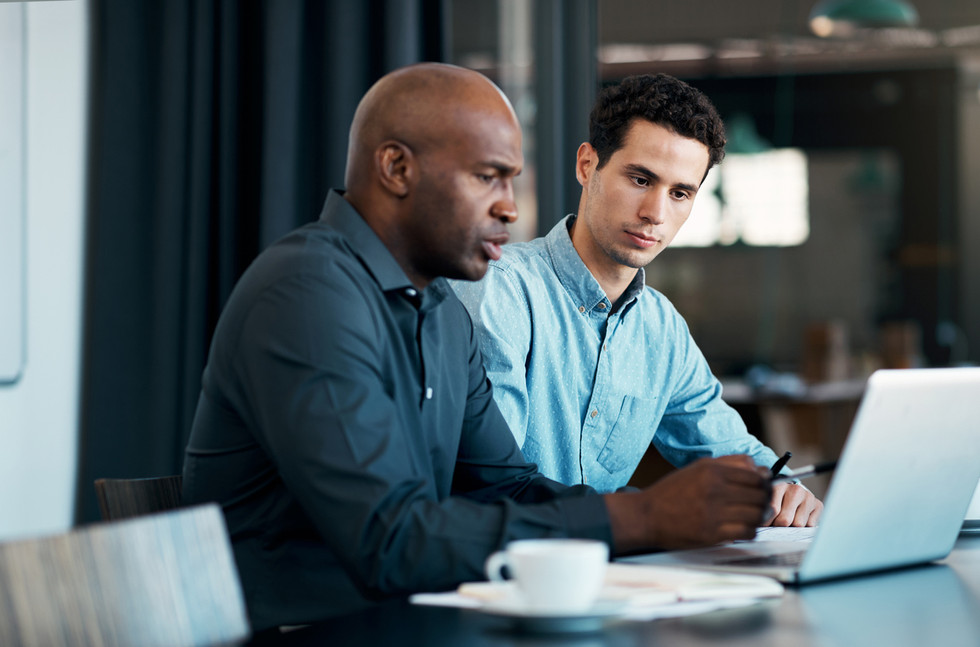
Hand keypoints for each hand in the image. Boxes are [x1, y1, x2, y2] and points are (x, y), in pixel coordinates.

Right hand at [604, 455, 770, 552]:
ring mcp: (714, 513)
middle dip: (765, 500)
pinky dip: (750, 531)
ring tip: (752, 516)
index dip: (765, 483)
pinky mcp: (713, 534)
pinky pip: (747, 532)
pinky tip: (742, 528)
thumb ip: (729, 463)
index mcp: (712, 471)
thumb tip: (760, 468)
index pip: (757, 476)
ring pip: (757, 515)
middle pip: (760, 496)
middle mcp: (715, 490)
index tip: (763, 488)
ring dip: (759, 517)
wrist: (647, 515)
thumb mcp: (698, 467)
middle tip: (761, 504)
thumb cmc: (672, 491)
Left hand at [764, 483, 822, 526]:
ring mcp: (808, 496)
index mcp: (779, 486)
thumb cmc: (777, 500)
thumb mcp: (768, 501)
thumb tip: (763, 525)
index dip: (767, 522)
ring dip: (792, 527)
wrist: (794, 493)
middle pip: (785, 519)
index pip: (773, 509)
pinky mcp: (819, 505)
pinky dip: (804, 526)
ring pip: (798, 524)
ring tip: (789, 519)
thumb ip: (766, 511)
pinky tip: (799, 518)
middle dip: (779, 525)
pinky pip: (810, 525)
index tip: (765, 524)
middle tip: (777, 523)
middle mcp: (795, 489)